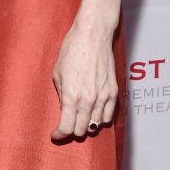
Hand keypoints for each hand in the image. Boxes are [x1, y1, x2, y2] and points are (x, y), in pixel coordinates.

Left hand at [51, 21, 117, 140]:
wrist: (93, 35)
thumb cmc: (72, 49)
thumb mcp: (58, 72)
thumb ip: (61, 95)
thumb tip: (65, 110)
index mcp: (71, 95)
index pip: (66, 128)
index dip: (59, 135)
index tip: (55, 135)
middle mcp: (88, 100)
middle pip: (80, 130)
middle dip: (71, 129)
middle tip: (66, 123)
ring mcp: (103, 97)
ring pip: (95, 126)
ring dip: (86, 124)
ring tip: (80, 116)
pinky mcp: (114, 93)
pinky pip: (108, 117)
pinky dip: (100, 118)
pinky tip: (93, 112)